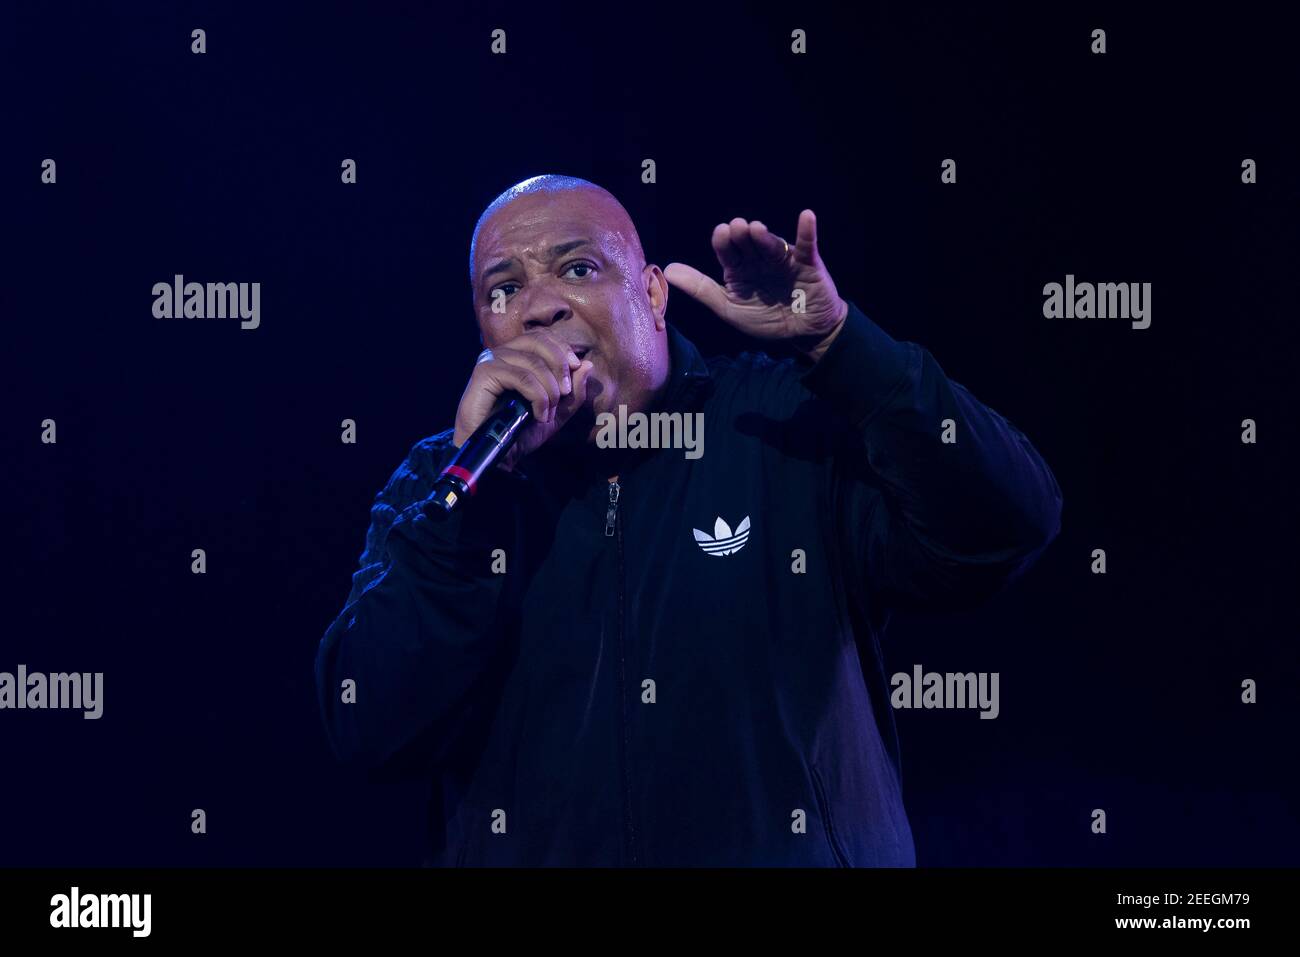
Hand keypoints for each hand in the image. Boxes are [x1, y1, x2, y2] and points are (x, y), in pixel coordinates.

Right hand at [453, 330, 595, 468]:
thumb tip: (587, 364)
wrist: (496, 454)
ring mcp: (491, 361)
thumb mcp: (556, 413)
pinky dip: (537, 396)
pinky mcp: (484, 373)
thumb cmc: (520, 433)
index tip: (576, 369)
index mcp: (516, 357)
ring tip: (549, 413)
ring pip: (533, 362)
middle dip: (560, 365)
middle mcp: (502, 354)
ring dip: (550, 389)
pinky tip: (538, 415)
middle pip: (539, 341)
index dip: (563, 349)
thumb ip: (574, 392)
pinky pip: (521, 377)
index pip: (543, 337)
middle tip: (566, 392)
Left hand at [664, 209, 848, 361]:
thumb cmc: (766, 319)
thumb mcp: (729, 308)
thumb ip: (701, 288)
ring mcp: (783, 260)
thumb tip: (667, 270)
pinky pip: (807, 245)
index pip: (727, 250)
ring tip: (755, 229)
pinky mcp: (808, 263)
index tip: (721, 233)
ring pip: (772, 244)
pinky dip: (807, 231)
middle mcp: (759, 260)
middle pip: (748, 243)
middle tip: (736, 229)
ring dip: (764, 237)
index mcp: (739, 269)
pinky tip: (806, 217)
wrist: (804, 334)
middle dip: (742, 235)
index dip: (723, 240)